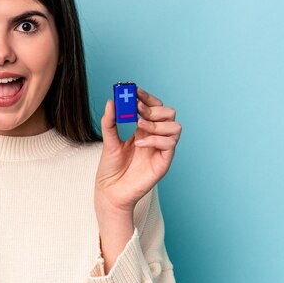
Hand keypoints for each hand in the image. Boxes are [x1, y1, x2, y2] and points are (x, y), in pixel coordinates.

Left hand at [95, 86, 181, 214]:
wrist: (110, 190)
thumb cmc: (110, 168)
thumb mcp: (108, 140)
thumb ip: (110, 121)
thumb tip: (111, 101)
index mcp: (143, 130)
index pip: (154, 107)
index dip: (147, 97)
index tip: (134, 91)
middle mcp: (155, 137)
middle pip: (169, 113)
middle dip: (153, 109)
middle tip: (136, 111)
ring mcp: (160, 149)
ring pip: (175, 126)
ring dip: (156, 123)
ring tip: (138, 127)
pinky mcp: (163, 162)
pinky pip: (169, 144)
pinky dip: (155, 140)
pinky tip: (139, 144)